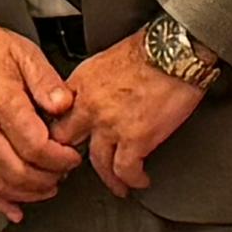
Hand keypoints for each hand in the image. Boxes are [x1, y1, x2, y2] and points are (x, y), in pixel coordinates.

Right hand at [0, 22, 81, 217]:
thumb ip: (47, 81)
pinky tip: (14, 207)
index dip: (60, 159)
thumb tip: (64, 105)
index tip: (71, 156)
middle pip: (19, 172)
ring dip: (27, 193)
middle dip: (48, 179)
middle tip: (63, 173)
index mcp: (2, 103)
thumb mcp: (24, 53)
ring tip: (47, 188)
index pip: (36, 147)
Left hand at [70, 37, 211, 194]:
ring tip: (116, 183)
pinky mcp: (137, 138)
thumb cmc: (151, 48)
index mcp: (81, 83)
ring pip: (98, 163)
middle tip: (77, 169)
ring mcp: (112, 124)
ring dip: (108, 177)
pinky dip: (133, 180)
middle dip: (70, 158)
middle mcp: (90, 106)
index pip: (55, 115)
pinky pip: (127, 170)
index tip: (64, 143)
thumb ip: (93, 82)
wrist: (177, 49)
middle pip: (66, 142)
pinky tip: (139, 181)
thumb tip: (93, 97)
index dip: (59, 132)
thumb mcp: (106, 58)